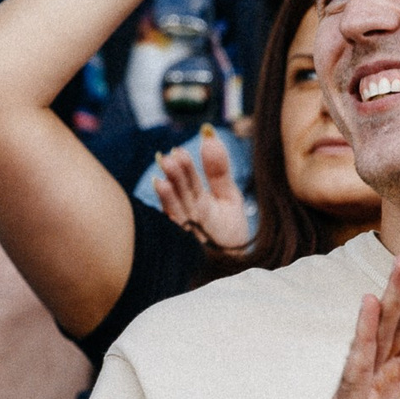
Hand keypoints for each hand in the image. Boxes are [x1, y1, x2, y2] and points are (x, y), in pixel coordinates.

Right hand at [152, 126, 252, 252]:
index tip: (179, 152)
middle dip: (176, 177)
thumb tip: (208, 132)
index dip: (185, 168)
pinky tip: (167, 209)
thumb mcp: (228, 196)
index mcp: (198, 201)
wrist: (237, 267)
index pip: (190, 181)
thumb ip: (218, 168)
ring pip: (178, 212)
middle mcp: (190, 215)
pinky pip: (182, 235)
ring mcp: (190, 233)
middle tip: (170, 158)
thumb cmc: (229, 232)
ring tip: (162, 177)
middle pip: (182, 194)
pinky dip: (174, 221)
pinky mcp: (191, 249)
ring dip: (169, 196)